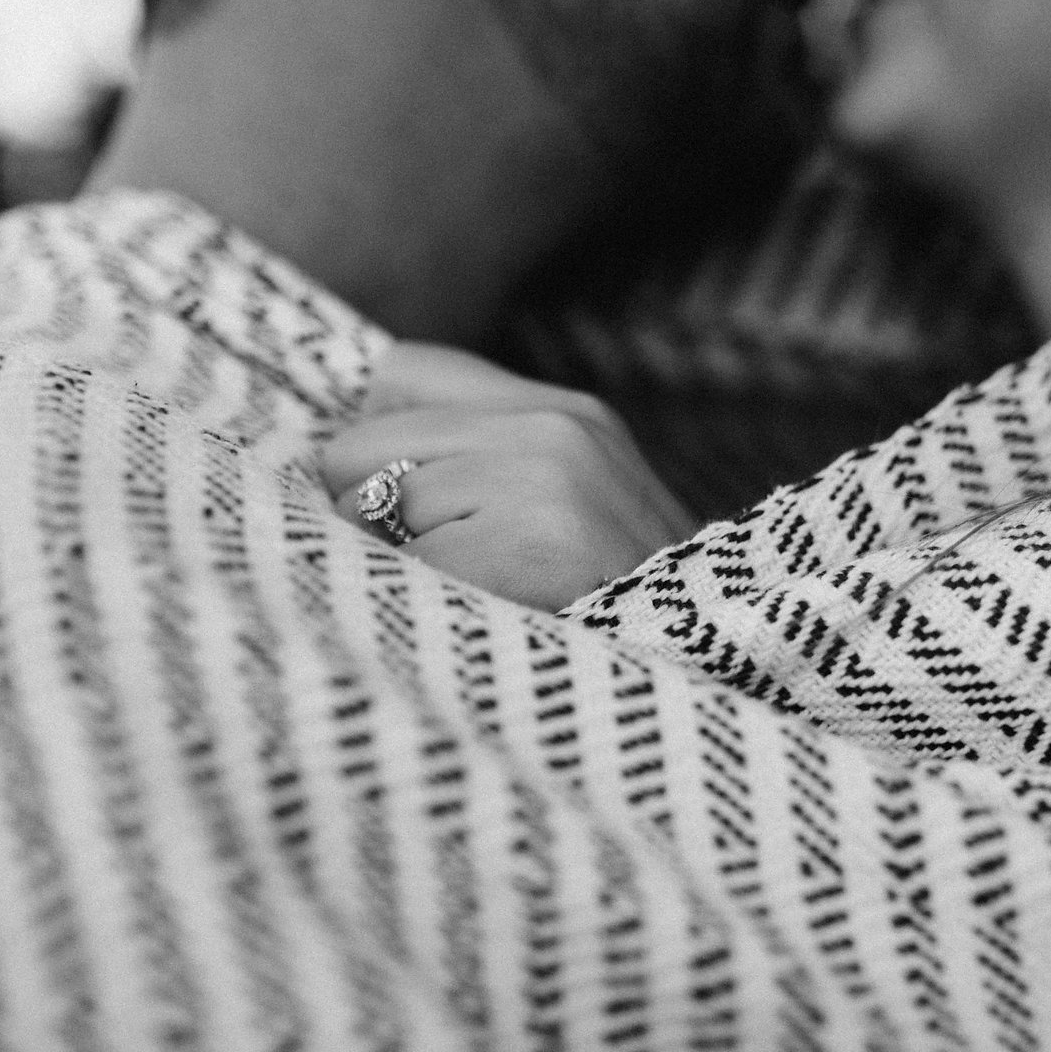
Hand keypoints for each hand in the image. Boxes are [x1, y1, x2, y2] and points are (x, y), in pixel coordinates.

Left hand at [319, 343, 696, 611]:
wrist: (715, 679)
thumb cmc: (615, 616)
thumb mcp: (568, 512)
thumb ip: (480, 469)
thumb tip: (336, 468)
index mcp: (563, 413)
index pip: (402, 372)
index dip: (376, 443)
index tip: (394, 506)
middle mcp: (554, 427)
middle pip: (359, 442)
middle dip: (363, 515)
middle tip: (422, 574)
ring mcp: (547, 479)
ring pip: (369, 506)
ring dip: (393, 569)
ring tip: (462, 606)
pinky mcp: (534, 543)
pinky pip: (405, 567)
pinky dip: (422, 610)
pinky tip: (476, 628)